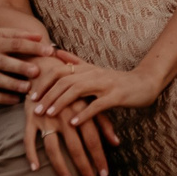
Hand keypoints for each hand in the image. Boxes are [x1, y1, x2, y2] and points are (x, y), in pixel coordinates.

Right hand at [0, 22, 51, 104]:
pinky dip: (2, 98)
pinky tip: (15, 100)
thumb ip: (19, 35)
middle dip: (21, 67)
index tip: (49, 50)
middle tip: (37, 71)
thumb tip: (41, 37)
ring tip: (27, 88)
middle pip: (5, 62)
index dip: (32, 46)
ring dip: (13, 85)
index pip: (15, 44)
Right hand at [22, 55, 112, 175]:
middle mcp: (64, 116)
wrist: (45, 67)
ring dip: (60, 167)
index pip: (93, 140)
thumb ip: (103, 122)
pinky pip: (28, 139)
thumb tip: (117, 143)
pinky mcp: (30, 118)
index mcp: (80, 111)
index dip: (99, 158)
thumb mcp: (89, 101)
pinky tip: (35, 169)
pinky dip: (30, 154)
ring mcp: (46, 118)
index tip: (104, 175)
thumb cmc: (72, 88)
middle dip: (85, 166)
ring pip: (53, 148)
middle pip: (76, 147)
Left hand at [30, 62, 160, 129]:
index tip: (31, 95)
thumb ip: (74, 62)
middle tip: (35, 108)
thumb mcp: (94, 70)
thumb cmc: (117, 80)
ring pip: (77, 90)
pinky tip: (73, 123)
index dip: (44, 82)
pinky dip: (84, 114)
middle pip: (65, 81)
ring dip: (61, 103)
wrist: (145, 82)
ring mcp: (105, 84)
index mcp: (86, 69)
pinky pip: (97, 105)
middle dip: (48, 95)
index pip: (59, 71)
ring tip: (48, 115)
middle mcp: (93, 73)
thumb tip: (55, 52)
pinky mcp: (116, 95)